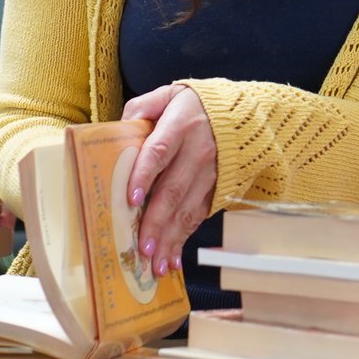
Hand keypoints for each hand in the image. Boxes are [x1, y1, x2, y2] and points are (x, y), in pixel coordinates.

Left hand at [120, 82, 215, 277]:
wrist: (241, 113)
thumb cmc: (193, 106)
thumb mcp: (167, 95)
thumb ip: (141, 108)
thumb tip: (117, 130)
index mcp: (181, 125)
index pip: (159, 152)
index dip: (145, 175)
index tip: (131, 199)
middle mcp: (198, 151)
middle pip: (173, 190)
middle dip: (156, 222)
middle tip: (141, 247)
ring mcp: (210, 174)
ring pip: (187, 210)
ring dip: (170, 239)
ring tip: (154, 263)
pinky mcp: (216, 190)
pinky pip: (198, 217)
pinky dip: (184, 240)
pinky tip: (172, 258)